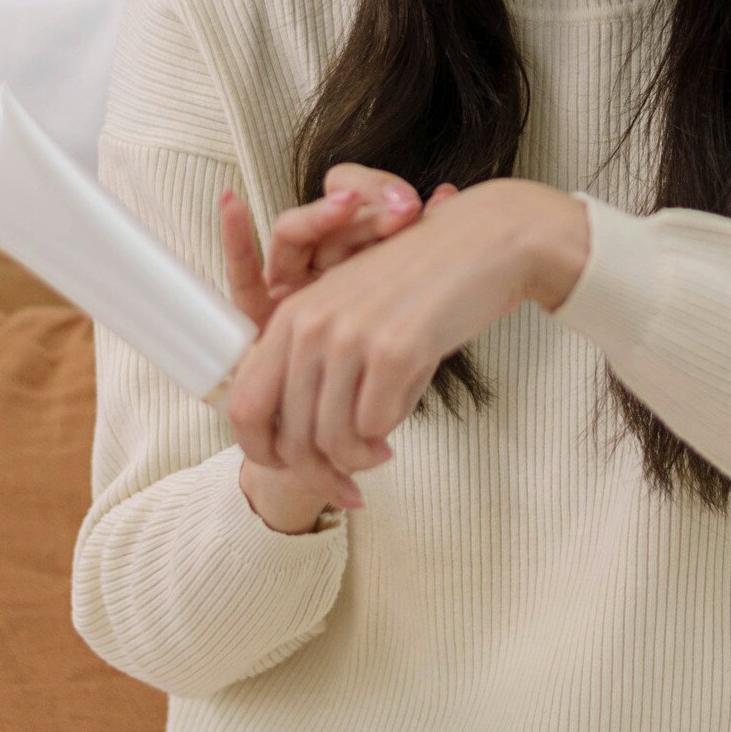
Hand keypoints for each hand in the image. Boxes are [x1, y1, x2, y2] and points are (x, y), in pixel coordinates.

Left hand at [224, 178, 589, 489]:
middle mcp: (311, 325)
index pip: (246, 405)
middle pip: (290, 437)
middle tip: (347, 488)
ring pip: (332, 440)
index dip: (262, 452)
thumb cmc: (422, 283)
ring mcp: (351, 336)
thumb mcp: (352, 311)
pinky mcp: (395, 349)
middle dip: (318, 477)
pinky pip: (376, 426)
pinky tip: (399, 426)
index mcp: (292, 316)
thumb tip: (307, 441)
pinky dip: (387, 435)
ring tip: (381, 454)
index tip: (295, 470)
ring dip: (357, 462)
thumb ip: (320, 363)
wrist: (485, 243)